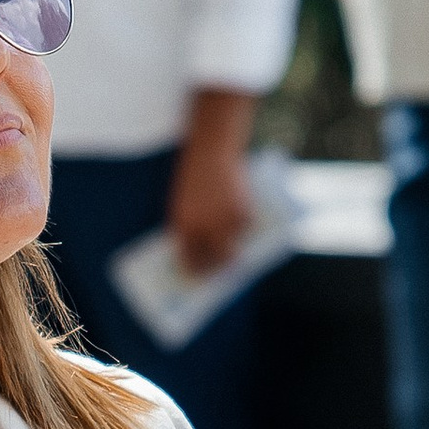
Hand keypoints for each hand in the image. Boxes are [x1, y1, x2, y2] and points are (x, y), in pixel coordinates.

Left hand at [166, 95, 256, 277]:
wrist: (211, 151)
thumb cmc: (194, 176)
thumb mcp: (183, 202)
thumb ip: (188, 226)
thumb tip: (196, 250)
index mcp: (183, 226)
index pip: (188, 258)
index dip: (193, 269)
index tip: (195, 277)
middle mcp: (204, 229)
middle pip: (213, 260)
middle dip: (216, 269)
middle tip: (218, 271)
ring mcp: (225, 223)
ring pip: (232, 249)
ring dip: (232, 251)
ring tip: (232, 249)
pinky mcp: (243, 213)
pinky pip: (246, 230)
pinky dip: (244, 229)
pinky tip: (241, 221)